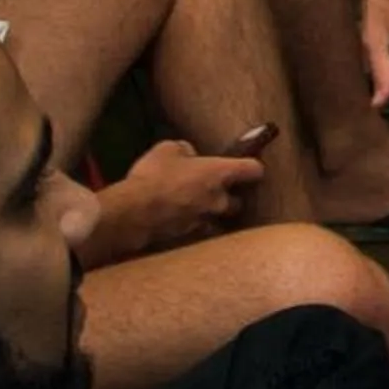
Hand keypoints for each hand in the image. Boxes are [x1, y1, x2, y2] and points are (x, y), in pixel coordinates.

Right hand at [87, 139, 263, 260]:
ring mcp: (204, 222)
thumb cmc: (154, 175)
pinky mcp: (188, 238)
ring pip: (218, 221)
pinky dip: (191, 228)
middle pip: (239, 202)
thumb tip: (189, 154)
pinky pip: (197, 233)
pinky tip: (177, 223)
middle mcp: (219, 200)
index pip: (254, 170)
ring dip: (211, 216)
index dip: (251, 168)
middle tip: (214, 191)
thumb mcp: (167, 149)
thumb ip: (185, 150)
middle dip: (229, 198)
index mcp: (220, 173)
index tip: (245, 167)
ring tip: (194, 210)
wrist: (133, 213)